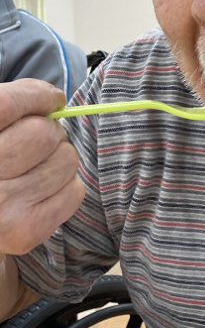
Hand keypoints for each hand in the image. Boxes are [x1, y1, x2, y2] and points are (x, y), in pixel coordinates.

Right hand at [0, 78, 85, 254]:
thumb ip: (12, 104)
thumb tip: (54, 99)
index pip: (9, 104)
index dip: (38, 96)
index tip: (50, 99)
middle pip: (43, 133)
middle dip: (49, 132)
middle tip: (35, 143)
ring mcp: (1, 206)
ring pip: (65, 159)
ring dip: (58, 159)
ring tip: (34, 170)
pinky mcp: (24, 231)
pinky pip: (74, 191)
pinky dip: (65, 187)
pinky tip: (40, 192)